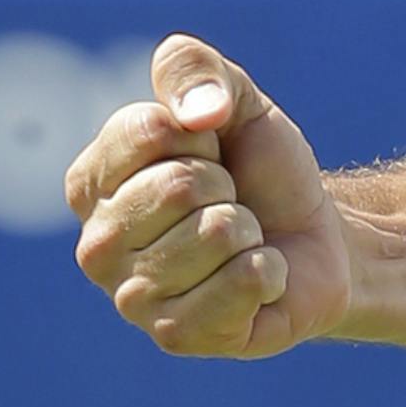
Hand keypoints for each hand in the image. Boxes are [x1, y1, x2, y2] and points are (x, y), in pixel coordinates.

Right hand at [65, 34, 351, 358]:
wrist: (313, 237)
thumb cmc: (259, 170)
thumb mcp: (236, 100)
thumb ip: (195, 70)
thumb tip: (196, 112)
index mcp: (92, 183)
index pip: (149, 130)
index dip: (201, 131)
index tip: (209, 150)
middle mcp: (96, 246)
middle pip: (179, 185)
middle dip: (227, 184)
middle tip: (230, 202)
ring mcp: (133, 299)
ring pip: (216, 233)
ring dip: (249, 230)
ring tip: (241, 241)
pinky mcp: (178, 337)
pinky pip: (242, 282)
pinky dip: (269, 271)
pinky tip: (257, 279)